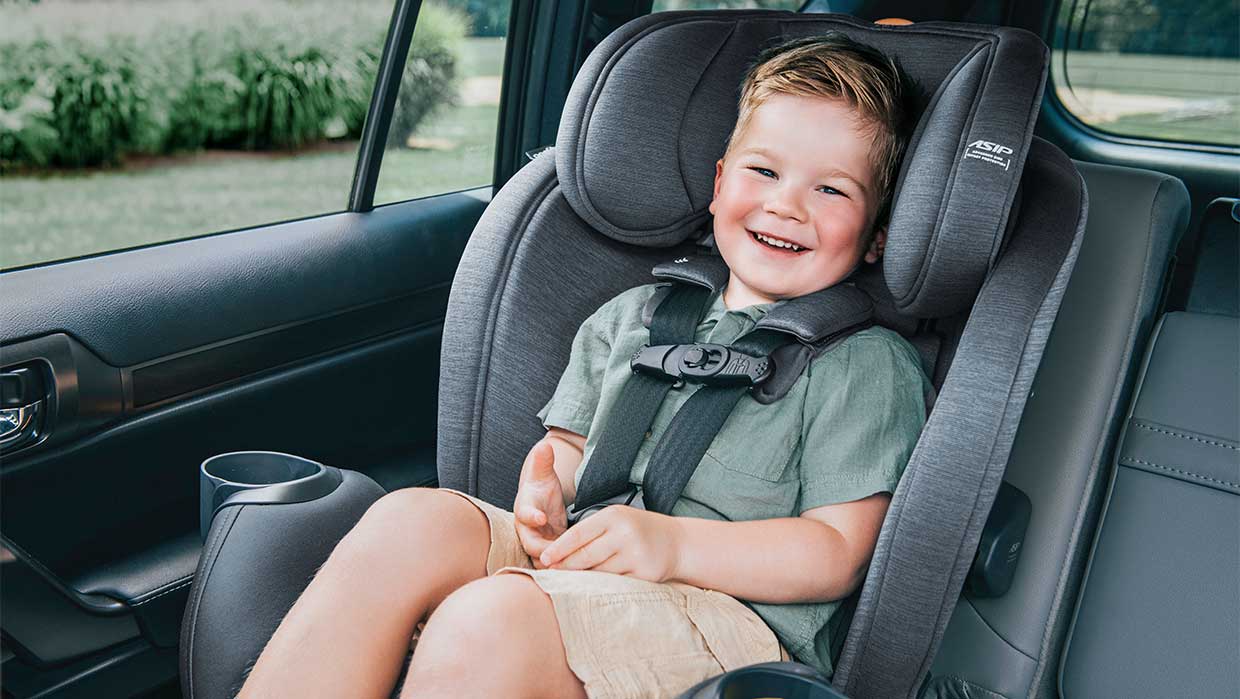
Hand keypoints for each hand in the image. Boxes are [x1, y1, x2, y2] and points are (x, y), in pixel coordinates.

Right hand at [513, 440, 567, 568]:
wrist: (540, 503)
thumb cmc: (540, 487)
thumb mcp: (542, 473)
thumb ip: (542, 461)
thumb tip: (543, 446)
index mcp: (524, 510)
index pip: (524, 514)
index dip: (532, 516)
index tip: (541, 517)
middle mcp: (527, 531)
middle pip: (532, 546)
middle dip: (546, 551)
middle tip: (562, 554)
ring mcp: (537, 544)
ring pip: (542, 560)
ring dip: (556, 564)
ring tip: (573, 568)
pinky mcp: (550, 553)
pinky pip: (555, 564)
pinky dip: (565, 567)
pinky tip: (581, 571)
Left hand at [539, 505, 680, 582]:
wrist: (676, 543)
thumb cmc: (637, 530)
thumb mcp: (616, 520)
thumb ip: (591, 532)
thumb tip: (557, 555)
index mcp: (614, 516)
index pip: (578, 534)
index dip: (558, 549)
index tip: (543, 559)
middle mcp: (625, 534)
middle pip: (585, 556)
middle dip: (564, 567)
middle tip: (549, 575)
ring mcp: (636, 554)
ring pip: (598, 573)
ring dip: (580, 579)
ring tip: (564, 583)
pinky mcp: (644, 574)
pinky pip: (615, 583)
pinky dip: (600, 587)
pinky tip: (589, 590)